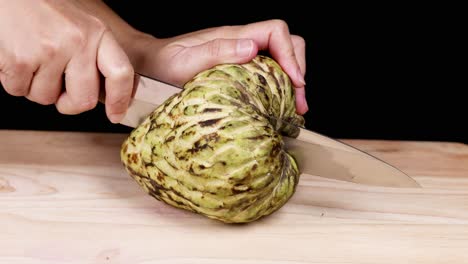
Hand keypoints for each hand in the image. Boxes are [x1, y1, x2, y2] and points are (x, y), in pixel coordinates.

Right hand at [0, 0, 133, 122]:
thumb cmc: (43, 8)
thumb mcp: (81, 25)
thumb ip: (95, 54)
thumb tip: (104, 94)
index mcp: (98, 33)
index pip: (121, 73)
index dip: (120, 100)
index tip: (115, 115)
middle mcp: (78, 41)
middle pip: (83, 100)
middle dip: (69, 104)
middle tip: (59, 91)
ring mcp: (50, 50)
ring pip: (47, 98)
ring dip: (37, 88)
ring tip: (33, 61)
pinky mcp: (21, 59)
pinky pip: (19, 91)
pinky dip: (15, 81)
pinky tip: (16, 58)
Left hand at [134, 19, 307, 113]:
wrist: (150, 67)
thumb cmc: (163, 65)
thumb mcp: (186, 62)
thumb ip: (217, 52)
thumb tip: (251, 48)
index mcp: (233, 37)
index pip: (276, 31)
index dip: (291, 54)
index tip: (294, 82)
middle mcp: (242, 44)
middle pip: (286, 44)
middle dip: (298, 70)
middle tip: (299, 102)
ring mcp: (241, 57)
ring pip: (280, 60)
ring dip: (292, 82)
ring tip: (294, 109)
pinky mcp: (238, 71)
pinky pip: (267, 74)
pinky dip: (278, 89)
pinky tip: (277, 107)